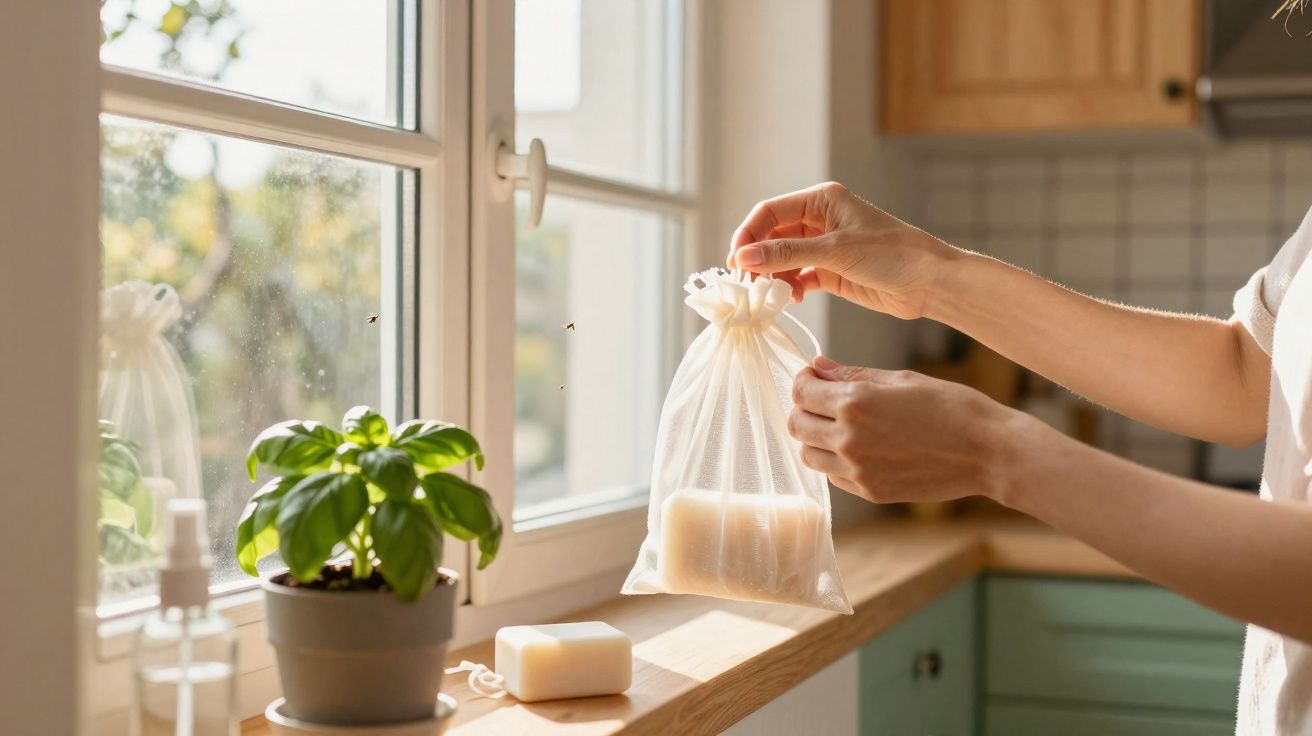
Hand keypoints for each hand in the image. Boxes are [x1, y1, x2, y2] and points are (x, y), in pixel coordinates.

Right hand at [727, 181, 958, 318]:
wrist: (930, 283)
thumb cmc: (892, 254)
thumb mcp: (835, 251)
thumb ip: (788, 255)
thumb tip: (744, 257)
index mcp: (822, 200)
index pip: (770, 212)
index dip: (749, 235)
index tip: (737, 262)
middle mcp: (820, 220)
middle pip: (772, 236)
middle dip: (759, 259)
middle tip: (748, 284)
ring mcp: (824, 247)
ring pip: (783, 259)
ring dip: (773, 277)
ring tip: (771, 296)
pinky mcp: (831, 272)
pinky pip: (798, 277)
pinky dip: (790, 289)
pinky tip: (792, 300)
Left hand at [786, 355, 1026, 503]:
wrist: (987, 452)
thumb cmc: (951, 406)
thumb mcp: (902, 379)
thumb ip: (854, 375)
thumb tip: (819, 367)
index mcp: (855, 403)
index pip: (801, 392)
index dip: (803, 381)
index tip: (813, 378)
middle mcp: (849, 439)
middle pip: (797, 425)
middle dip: (804, 409)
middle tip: (824, 401)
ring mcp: (858, 470)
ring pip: (809, 454)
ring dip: (816, 438)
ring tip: (841, 426)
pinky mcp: (870, 492)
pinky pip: (834, 475)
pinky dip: (836, 461)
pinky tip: (861, 448)